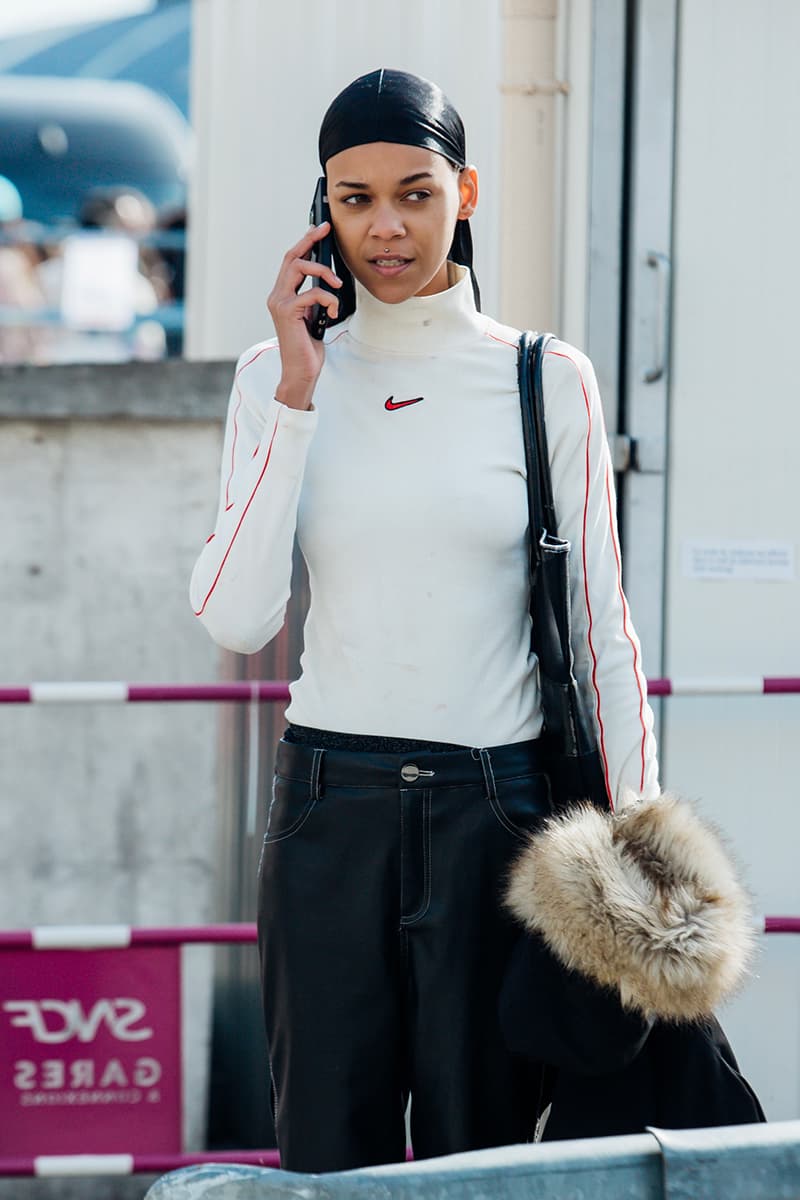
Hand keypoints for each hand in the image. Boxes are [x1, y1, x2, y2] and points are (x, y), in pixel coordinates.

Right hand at [267, 223, 341, 409]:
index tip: (319, 228)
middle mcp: (277, 295)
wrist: (301, 371)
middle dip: (310, 240)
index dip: (305, 241)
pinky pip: (312, 293)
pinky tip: (333, 311)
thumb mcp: (314, 316)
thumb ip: (314, 298)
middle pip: (292, 257)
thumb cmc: (308, 347)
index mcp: (283, 294)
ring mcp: (280, 302)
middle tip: (327, 232)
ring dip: (323, 272)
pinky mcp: (287, 312)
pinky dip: (329, 299)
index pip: (292, 260)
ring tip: (337, 284)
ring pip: (299, 268)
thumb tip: (327, 279)